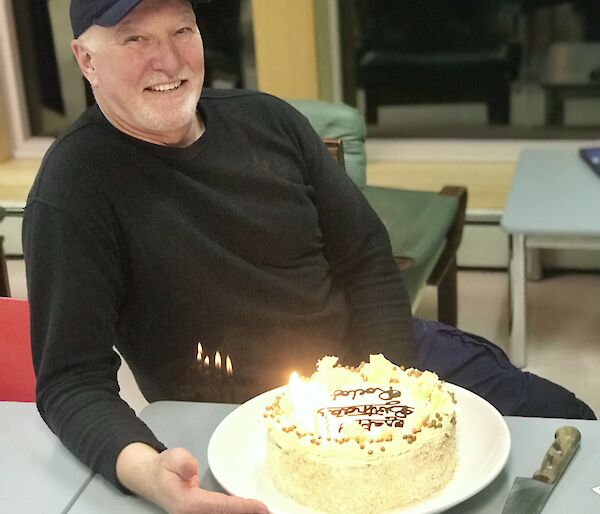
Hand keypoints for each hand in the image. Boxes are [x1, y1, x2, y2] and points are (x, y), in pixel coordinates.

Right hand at [117, 443, 268, 513]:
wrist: (153, 479)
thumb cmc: (165, 467)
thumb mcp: (172, 457)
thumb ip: (182, 462)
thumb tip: (191, 468)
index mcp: (188, 503)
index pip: (220, 507)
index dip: (242, 508)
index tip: (261, 508)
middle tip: (269, 512)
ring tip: (263, 513)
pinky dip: (235, 513)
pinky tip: (249, 511)